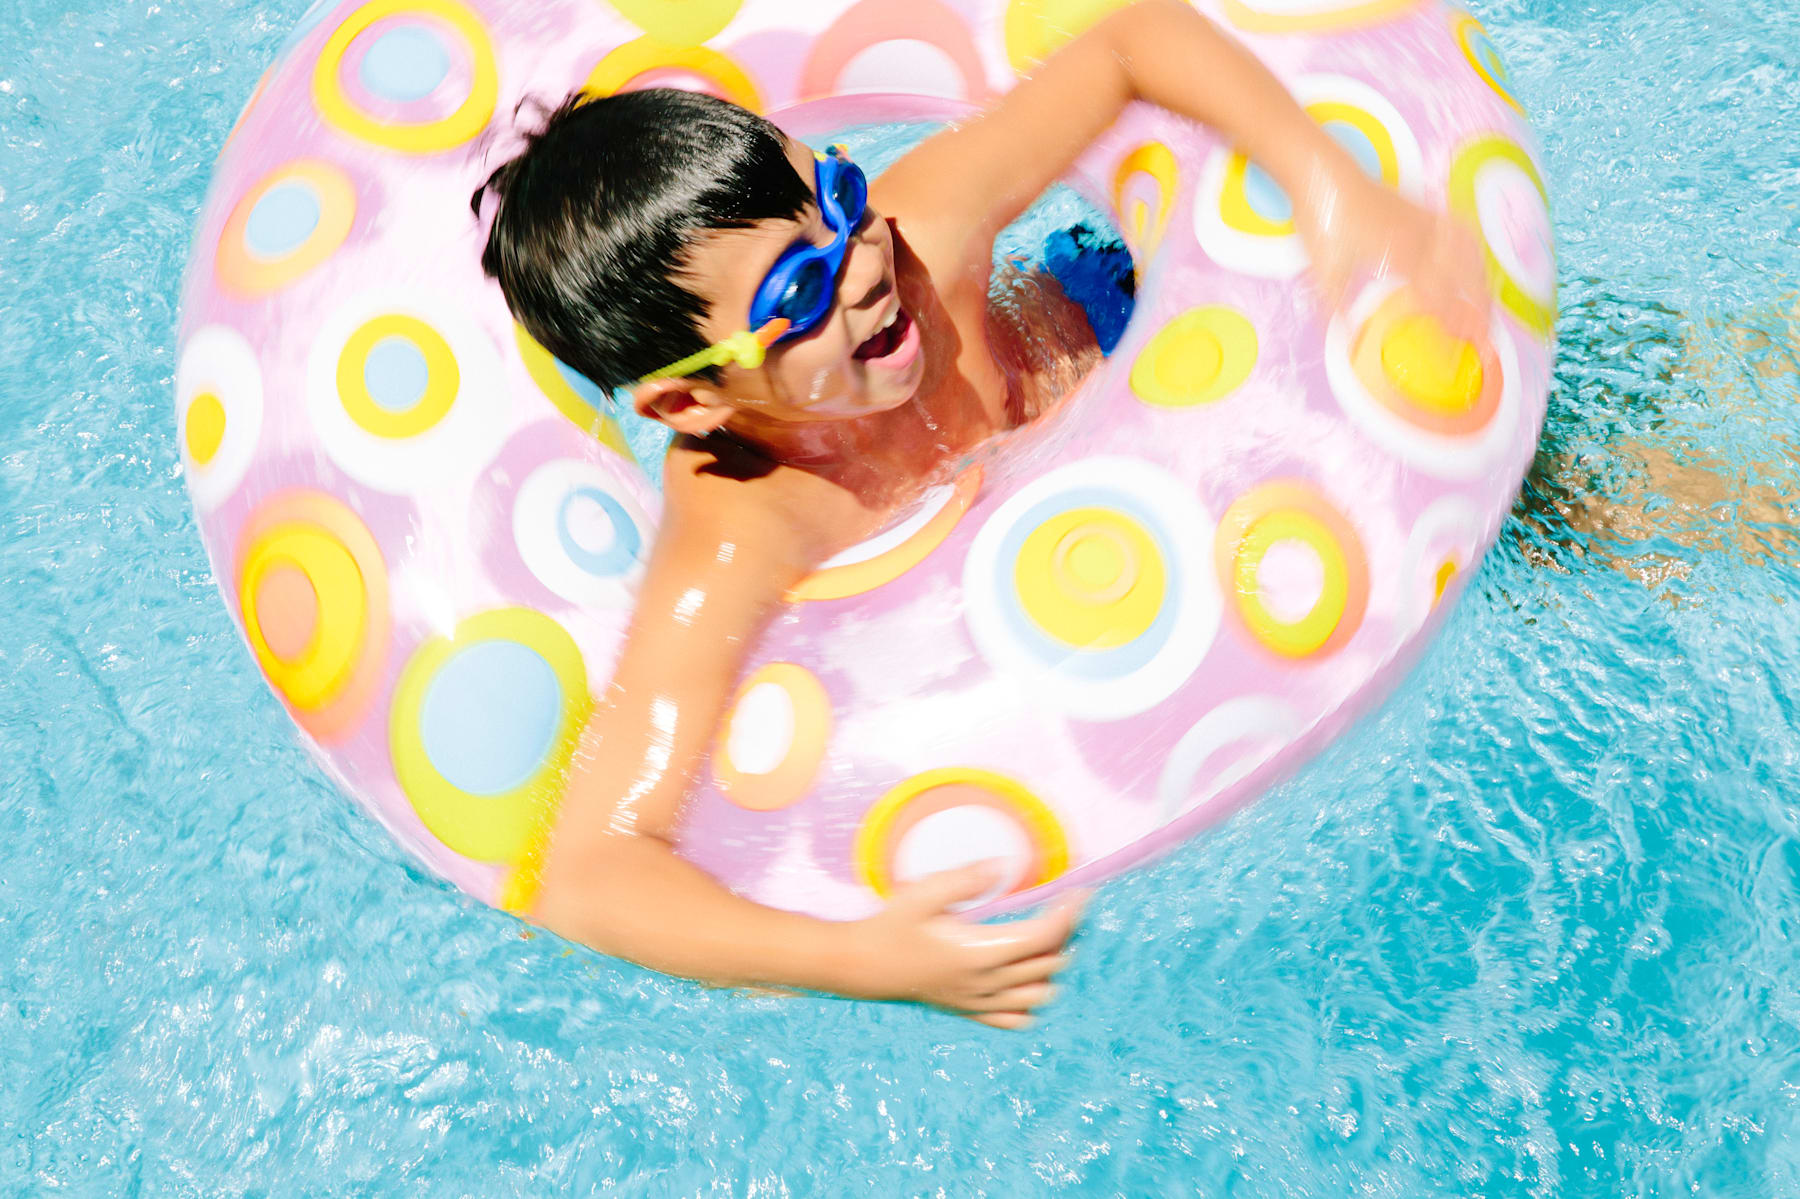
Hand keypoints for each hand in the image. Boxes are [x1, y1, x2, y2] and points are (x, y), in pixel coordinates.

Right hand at [840, 861, 1087, 1029]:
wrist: (863, 965)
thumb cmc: (892, 925)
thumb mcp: (924, 893)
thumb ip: (966, 879)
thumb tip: (1004, 866)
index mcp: (981, 952)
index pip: (1045, 936)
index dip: (1070, 913)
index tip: (1082, 892)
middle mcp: (987, 983)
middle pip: (1050, 963)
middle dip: (1065, 934)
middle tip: (1062, 906)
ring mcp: (980, 1002)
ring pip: (1041, 994)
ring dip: (1051, 967)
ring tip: (1044, 939)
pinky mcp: (970, 1011)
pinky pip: (1016, 1018)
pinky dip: (1030, 1001)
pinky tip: (1024, 979)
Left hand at [1295, 163, 1490, 341]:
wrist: (1325, 171)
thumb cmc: (1323, 218)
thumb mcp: (1324, 271)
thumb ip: (1335, 309)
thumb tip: (1346, 340)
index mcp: (1401, 256)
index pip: (1439, 297)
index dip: (1455, 322)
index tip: (1465, 343)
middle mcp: (1421, 238)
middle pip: (1464, 276)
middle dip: (1478, 306)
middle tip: (1485, 332)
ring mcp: (1424, 220)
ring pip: (1468, 251)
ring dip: (1480, 279)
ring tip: (1485, 302)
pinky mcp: (1421, 207)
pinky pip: (1458, 228)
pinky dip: (1471, 247)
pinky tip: (1472, 258)